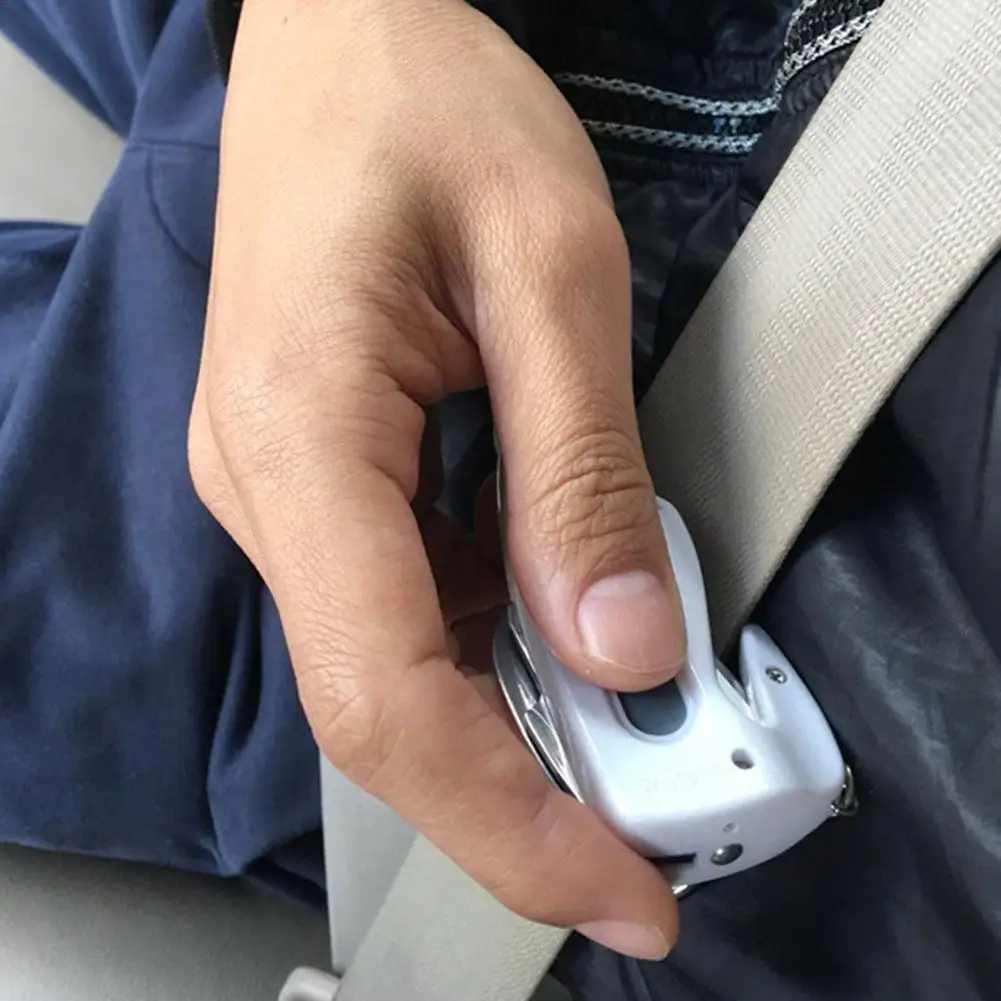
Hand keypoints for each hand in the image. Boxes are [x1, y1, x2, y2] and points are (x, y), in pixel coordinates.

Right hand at [190, 0, 686, 959]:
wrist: (337, 39)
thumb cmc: (420, 103)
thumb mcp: (549, 268)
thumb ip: (582, 470)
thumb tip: (621, 644)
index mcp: (300, 433)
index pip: (386, 694)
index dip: (506, 819)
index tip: (621, 889)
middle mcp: (268, 486)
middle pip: (390, 703)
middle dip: (529, 786)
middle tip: (661, 817)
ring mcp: (288, 490)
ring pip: (401, 663)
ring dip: (523, 713)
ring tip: (641, 717)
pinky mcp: (326, 481)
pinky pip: (408, 602)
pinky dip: (500, 641)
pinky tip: (573, 620)